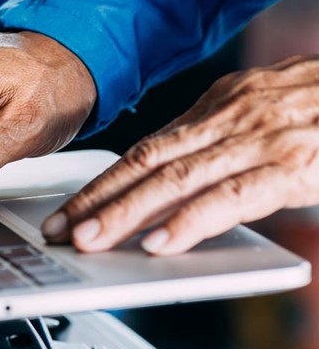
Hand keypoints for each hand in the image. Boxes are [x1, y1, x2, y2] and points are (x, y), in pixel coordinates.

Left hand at [43, 55, 318, 253]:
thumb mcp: (263, 111)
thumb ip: (220, 140)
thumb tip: (176, 176)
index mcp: (218, 105)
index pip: (146, 147)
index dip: (102, 181)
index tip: (69, 207)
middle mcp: (229, 118)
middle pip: (147, 161)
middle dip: (97, 199)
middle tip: (60, 230)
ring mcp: (258, 140)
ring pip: (176, 180)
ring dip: (127, 213)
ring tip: (91, 241)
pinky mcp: (289, 165)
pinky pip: (230, 197)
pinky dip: (191, 221)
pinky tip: (162, 242)